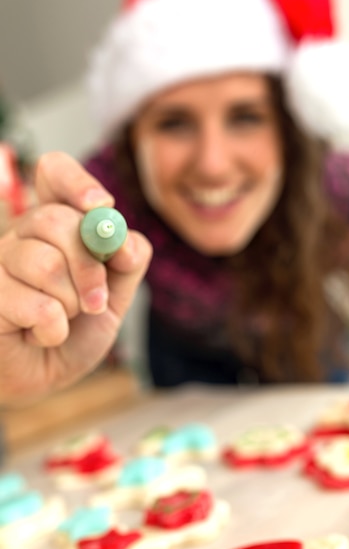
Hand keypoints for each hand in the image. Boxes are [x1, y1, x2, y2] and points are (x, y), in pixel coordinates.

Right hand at [0, 152, 151, 403]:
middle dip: (89, 267)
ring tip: (65, 320)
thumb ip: (128, 262)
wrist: (44, 376)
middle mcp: (21, 235)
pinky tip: (45, 334)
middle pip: (56, 220)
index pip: (53, 172)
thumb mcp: (114, 294)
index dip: (76, 181)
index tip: (101, 205)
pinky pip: (34, 304)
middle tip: (96, 302)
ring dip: (70, 303)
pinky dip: (54, 328)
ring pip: (43, 262)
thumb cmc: (76, 330)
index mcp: (54, 225)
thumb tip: (126, 242)